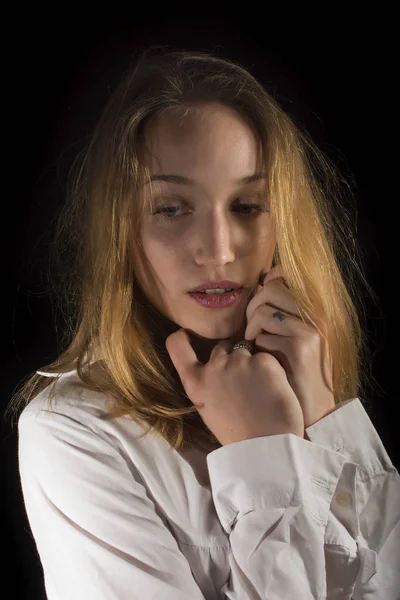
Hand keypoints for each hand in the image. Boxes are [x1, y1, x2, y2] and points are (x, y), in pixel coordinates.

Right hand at [165, 328, 304, 445]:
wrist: (267, 447)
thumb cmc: (238, 435)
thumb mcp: (207, 409)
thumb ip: (206, 383)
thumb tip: (211, 365)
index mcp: (195, 383)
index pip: (176, 344)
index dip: (183, 336)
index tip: (189, 335)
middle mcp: (213, 367)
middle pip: (221, 346)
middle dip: (232, 355)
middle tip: (245, 382)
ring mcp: (239, 361)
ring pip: (246, 349)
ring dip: (253, 361)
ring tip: (261, 388)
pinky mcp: (264, 361)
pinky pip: (266, 357)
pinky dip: (271, 368)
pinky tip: (274, 388)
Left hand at [244, 264, 335, 430]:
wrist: (314, 414)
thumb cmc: (297, 375)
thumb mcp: (297, 339)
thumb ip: (284, 313)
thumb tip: (263, 283)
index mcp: (315, 311)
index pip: (285, 276)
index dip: (265, 283)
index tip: (258, 301)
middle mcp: (315, 316)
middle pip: (270, 289)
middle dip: (252, 307)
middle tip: (252, 329)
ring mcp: (309, 331)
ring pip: (262, 312)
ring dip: (251, 330)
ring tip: (256, 348)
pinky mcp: (298, 349)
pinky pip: (261, 336)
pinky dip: (256, 349)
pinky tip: (264, 363)